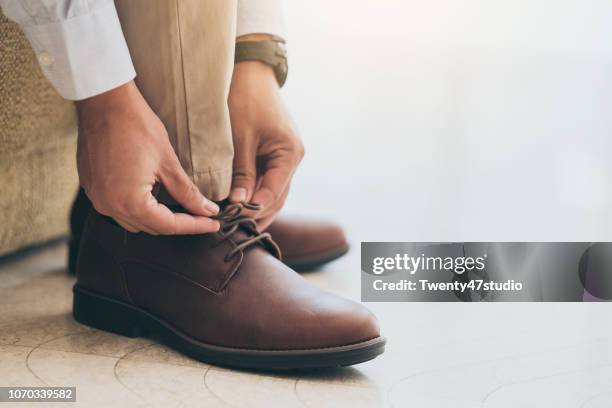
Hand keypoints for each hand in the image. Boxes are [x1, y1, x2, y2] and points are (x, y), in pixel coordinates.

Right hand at [76, 81, 219, 234]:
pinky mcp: (92, 187)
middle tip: (203, 215)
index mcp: (129, 202)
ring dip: (158, 217)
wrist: (104, 101)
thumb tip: (207, 211)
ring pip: (135, 221)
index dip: (195, 226)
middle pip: (152, 227)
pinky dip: (140, 207)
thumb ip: (188, 193)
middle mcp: (109, 206)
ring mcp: (97, 197)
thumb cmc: (137, 126)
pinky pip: (119, 208)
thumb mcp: (168, 163)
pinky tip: (156, 194)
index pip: (169, 225)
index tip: (214, 225)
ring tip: (182, 207)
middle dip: (178, 223)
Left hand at [228, 60, 303, 228]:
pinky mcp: (275, 154)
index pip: (274, 192)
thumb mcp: (240, 137)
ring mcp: (286, 157)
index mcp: (290, 153)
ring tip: (237, 223)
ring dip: (258, 207)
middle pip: (278, 196)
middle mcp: (293, 158)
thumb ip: (242, 171)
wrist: (251, 73)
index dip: (255, 209)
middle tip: (236, 230)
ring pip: (274, 191)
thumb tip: (240, 203)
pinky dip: (256, 193)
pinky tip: (241, 204)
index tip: (235, 222)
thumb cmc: (245, 99)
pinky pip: (268, 180)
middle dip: (259, 214)